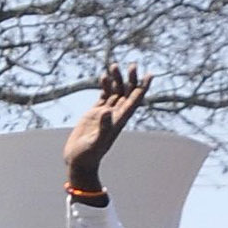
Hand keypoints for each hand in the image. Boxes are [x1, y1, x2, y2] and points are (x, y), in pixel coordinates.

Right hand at [64, 62, 151, 196]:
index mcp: (120, 120)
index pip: (135, 100)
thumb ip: (103, 127)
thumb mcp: (96, 142)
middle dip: (131, 79)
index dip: (143, 88)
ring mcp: (105, 113)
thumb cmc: (88, 155)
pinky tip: (104, 76)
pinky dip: (105, 85)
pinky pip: (103, 96)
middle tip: (132, 65)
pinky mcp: (94, 114)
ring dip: (117, 79)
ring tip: (114, 65)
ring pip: (115, 91)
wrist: (78, 162)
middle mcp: (115, 114)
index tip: (150, 75)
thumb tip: (107, 111)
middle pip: (127, 92)